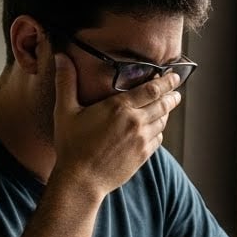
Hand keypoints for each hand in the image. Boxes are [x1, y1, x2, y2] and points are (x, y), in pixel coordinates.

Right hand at [46, 38, 181, 196]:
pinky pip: (158, 138)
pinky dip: (160, 129)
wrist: (82, 180)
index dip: (166, 81)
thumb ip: (66, 82)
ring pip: (162, 121)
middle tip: (176, 89)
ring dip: (166, 111)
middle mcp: (136, 122)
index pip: (152, 89)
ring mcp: (142, 140)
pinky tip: (156, 127)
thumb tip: (61, 56)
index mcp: (119, 108)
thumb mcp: (65, 111)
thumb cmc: (71, 145)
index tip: (173, 76)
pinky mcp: (144, 155)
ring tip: (168, 104)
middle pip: (163, 103)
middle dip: (172, 94)